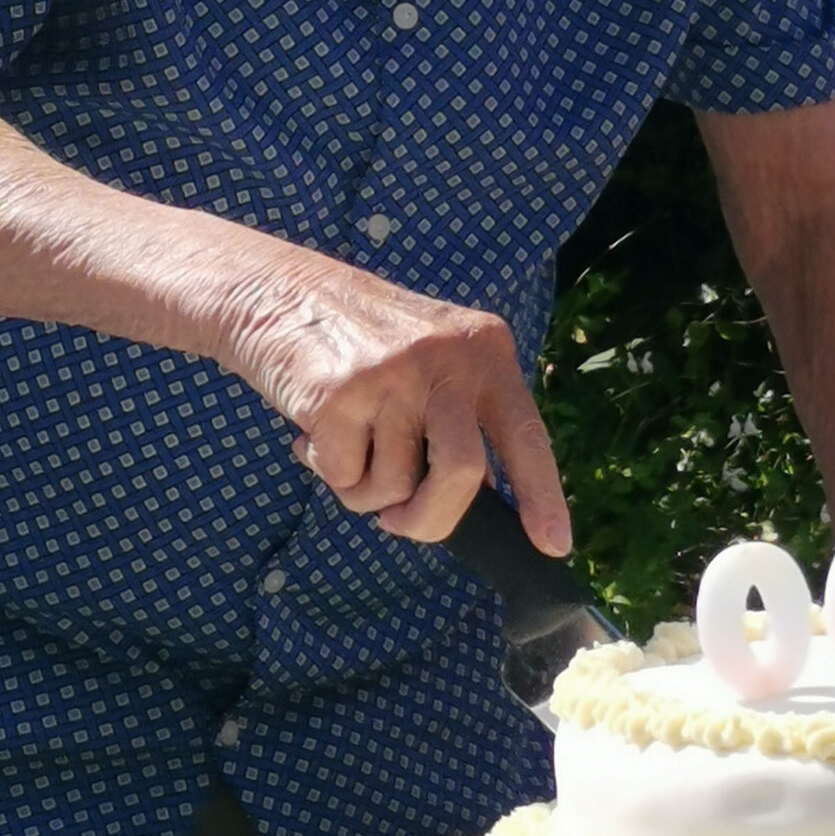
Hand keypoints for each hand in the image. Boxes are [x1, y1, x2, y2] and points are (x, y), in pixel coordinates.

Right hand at [219, 248, 569, 554]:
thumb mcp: (432, 359)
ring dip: (365, 489)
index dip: (542, 495)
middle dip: (431, 520)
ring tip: (347, 442)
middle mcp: (446, 358)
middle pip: (462, 474)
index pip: (525, 434)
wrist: (281, 290)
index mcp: (484, 349)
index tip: (554, 545)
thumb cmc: (362, 342)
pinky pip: (343, 477)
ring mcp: (392, 374)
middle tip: (400, 522)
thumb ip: (459, 417)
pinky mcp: (339, 395)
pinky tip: (316, 430)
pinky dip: (327, 469)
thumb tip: (474, 500)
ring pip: (394, 487)